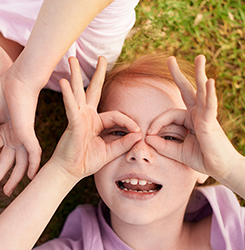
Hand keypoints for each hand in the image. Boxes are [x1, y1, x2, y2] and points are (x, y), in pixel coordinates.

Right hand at [0, 67, 41, 196]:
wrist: (18, 79)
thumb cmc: (3, 91)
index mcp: (6, 132)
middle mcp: (15, 137)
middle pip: (7, 162)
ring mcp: (23, 136)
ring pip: (20, 162)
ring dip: (14, 178)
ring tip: (8, 192)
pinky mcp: (29, 133)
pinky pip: (33, 152)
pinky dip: (33, 164)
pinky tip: (31, 176)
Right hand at [52, 56, 141, 178]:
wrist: (71, 172)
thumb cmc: (87, 161)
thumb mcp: (110, 151)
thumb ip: (124, 142)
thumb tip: (139, 134)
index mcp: (95, 122)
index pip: (116, 115)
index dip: (128, 122)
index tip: (138, 131)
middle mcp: (86, 116)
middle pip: (93, 90)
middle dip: (98, 73)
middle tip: (102, 57)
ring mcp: (78, 117)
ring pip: (78, 92)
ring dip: (75, 75)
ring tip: (72, 59)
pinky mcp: (73, 123)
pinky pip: (71, 106)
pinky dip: (68, 95)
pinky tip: (64, 82)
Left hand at [146, 55, 240, 178]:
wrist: (220, 169)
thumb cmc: (202, 158)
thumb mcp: (177, 152)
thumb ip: (162, 145)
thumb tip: (147, 138)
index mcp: (189, 119)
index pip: (168, 114)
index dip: (156, 123)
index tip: (149, 135)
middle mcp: (197, 113)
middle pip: (187, 90)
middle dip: (178, 75)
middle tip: (170, 59)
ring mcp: (205, 115)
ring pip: (201, 91)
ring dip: (199, 73)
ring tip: (200, 57)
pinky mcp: (211, 122)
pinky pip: (210, 105)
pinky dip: (210, 94)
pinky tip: (209, 81)